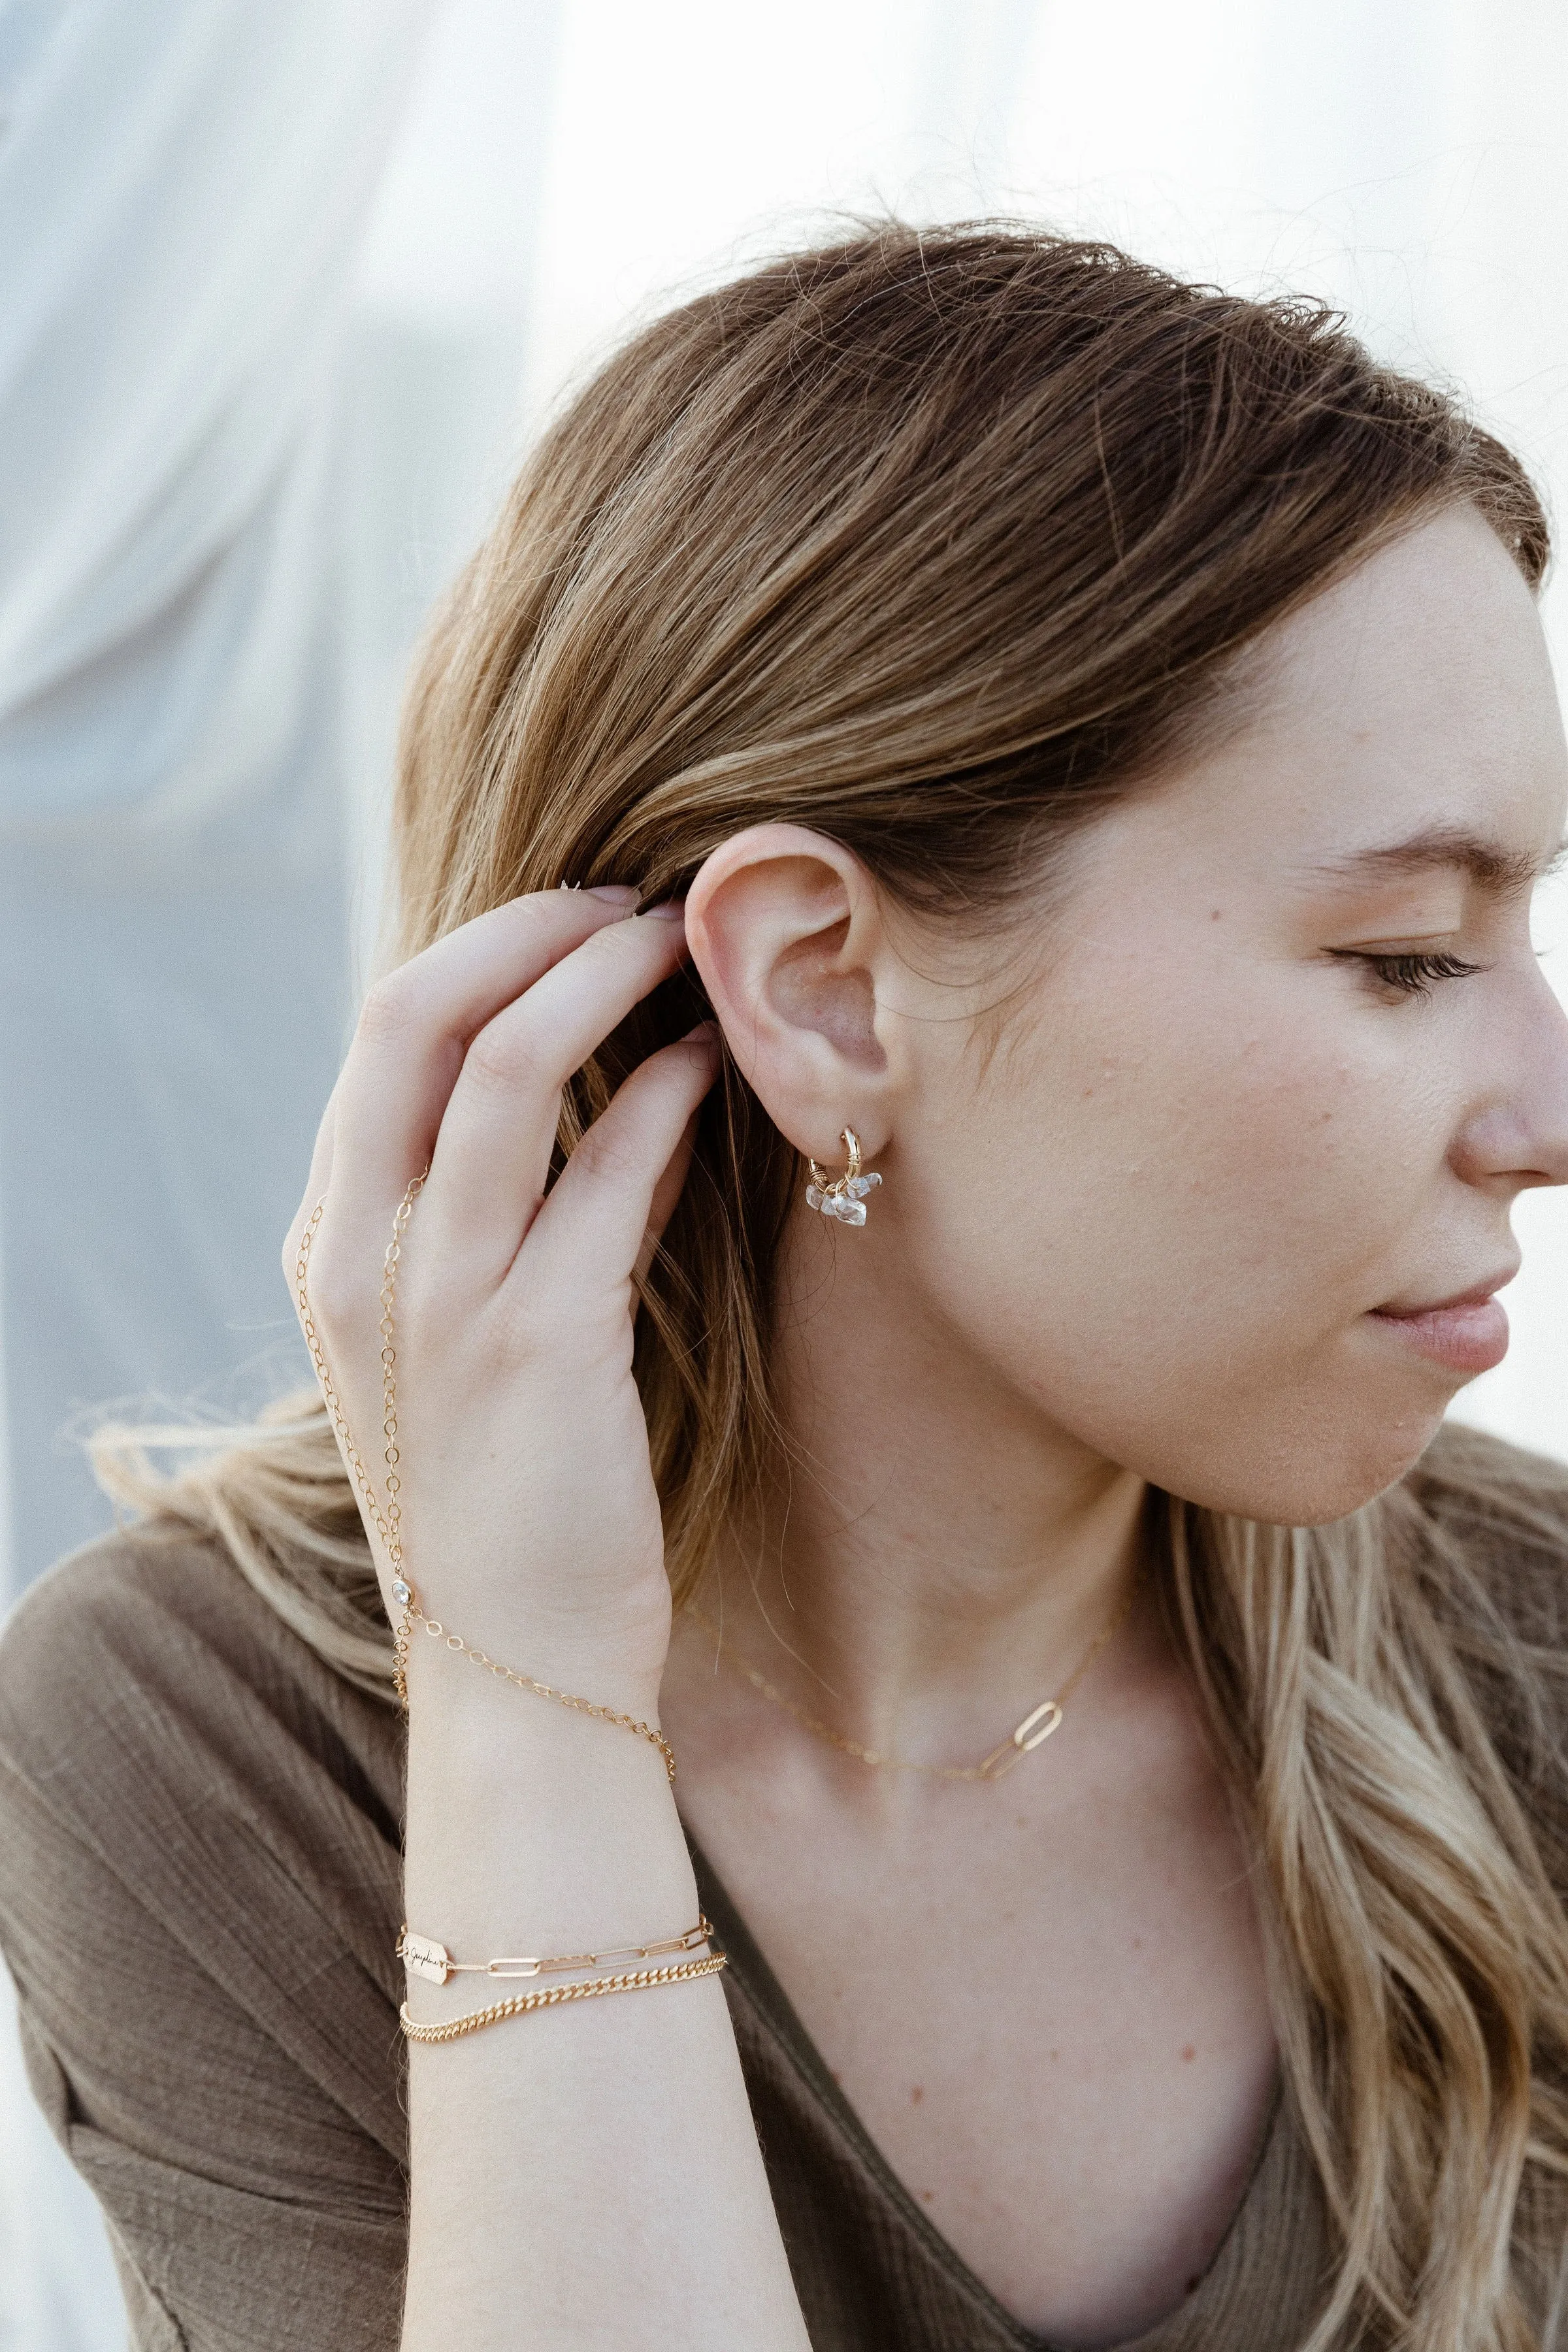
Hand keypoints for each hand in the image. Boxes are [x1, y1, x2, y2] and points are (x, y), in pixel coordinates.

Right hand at [283, 889, 719, 1709]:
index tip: (572, 916)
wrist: (516, 1670)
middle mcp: (358, 1258)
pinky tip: (711, 1067)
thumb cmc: (509, 1502)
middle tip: (628, 899)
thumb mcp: (465, 1343)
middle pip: (413, 1014)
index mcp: (328, 1249)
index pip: (378, 1037)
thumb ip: (508, 1216)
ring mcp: (438, 1299)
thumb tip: (610, 1102)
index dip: (479, 948)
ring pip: (501, 1067)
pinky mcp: (537, 1345)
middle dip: (528, 929)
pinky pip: (600, 1175)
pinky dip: (661, 1098)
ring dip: (599, 978)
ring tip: (680, 942)